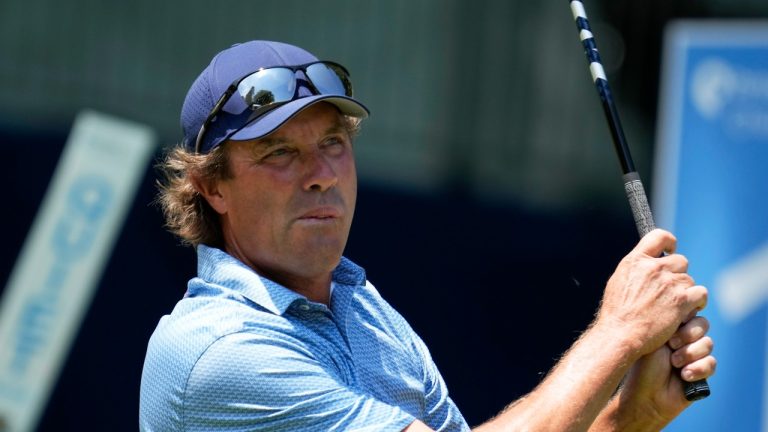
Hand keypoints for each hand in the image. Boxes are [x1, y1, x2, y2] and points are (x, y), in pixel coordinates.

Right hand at [595, 229, 707, 356]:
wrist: (621, 334)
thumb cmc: (617, 313)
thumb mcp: (618, 281)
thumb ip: (636, 269)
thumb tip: (647, 262)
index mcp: (635, 261)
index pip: (659, 236)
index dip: (669, 242)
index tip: (671, 251)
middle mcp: (653, 268)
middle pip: (680, 261)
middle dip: (678, 274)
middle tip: (671, 289)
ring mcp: (669, 283)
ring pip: (689, 279)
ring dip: (685, 291)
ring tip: (674, 305)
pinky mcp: (682, 300)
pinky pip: (700, 293)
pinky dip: (698, 301)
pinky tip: (690, 308)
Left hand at [617, 316, 715, 427]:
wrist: (645, 394)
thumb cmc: (643, 364)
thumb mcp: (653, 337)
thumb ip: (669, 321)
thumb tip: (686, 306)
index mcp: (671, 326)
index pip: (689, 311)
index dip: (683, 319)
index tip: (668, 329)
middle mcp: (684, 338)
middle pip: (702, 324)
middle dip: (688, 335)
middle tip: (671, 345)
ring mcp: (695, 354)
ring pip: (708, 343)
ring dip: (690, 354)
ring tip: (674, 363)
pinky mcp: (703, 370)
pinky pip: (711, 363)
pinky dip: (697, 369)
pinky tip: (684, 376)